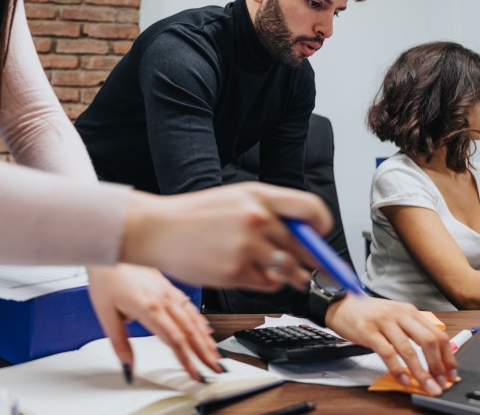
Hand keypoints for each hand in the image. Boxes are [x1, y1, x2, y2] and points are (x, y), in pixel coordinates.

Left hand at [86, 264, 221, 381]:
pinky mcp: (167, 284)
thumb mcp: (105, 313)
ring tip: (214, 353)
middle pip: (189, 331)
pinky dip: (200, 319)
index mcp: (149, 308)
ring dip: (205, 338)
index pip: (174, 340)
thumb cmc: (106, 275)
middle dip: (204, 352)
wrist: (110, 245)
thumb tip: (127, 365)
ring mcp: (167, 291)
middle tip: (214, 368)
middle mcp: (163, 299)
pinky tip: (205, 328)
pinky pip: (188, 305)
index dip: (187, 360)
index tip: (195, 373)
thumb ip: (119, 342)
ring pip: (192, 317)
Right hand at [121, 183, 330, 291]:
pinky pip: (268, 284)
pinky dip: (265, 283)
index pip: (311, 209)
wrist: (157, 229)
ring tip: (279, 272)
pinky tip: (250, 273)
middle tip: (310, 267)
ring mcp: (247, 246)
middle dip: (309, 260)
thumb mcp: (235, 199)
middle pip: (304, 246)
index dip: (322, 226)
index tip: (321, 235)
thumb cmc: (194, 216)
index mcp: (259, 196)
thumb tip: (303, 234)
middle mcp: (257, 219)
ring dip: (289, 276)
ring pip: (289, 269)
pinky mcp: (235, 271)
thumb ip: (268, 211)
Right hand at [325, 295, 455, 395]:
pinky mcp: (368, 331)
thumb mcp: (394, 316)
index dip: (448, 357)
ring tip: (427, 386)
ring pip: (409, 349)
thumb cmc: (367, 313)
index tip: (452, 373)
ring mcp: (383, 322)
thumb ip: (412, 331)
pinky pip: (387, 353)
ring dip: (421, 372)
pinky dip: (398, 369)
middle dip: (438, 365)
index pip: (438, 334)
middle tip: (442, 383)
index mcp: (409, 311)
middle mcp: (399, 314)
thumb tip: (433, 357)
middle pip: (428, 340)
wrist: (339, 304)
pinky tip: (403, 380)